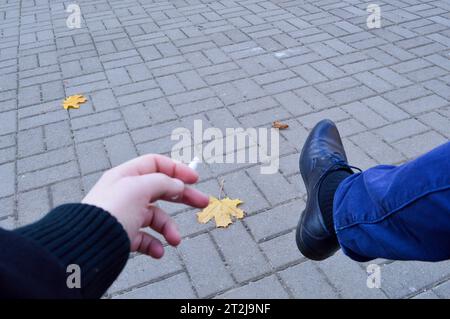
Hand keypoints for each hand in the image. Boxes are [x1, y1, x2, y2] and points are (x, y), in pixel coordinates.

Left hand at [82, 154, 208, 257]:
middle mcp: (125, 193)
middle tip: (203, 203)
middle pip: (161, 190)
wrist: (86, 244)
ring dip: (169, 228)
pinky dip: (154, 245)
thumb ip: (164, 182)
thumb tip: (178, 186)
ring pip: (155, 217)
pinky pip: (145, 238)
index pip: (156, 164)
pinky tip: (158, 251)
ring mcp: (125, 215)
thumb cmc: (111, 210)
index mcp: (126, 175)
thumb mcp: (140, 188)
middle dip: (183, 197)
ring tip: (175, 241)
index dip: (177, 169)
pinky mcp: (123, 235)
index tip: (195, 179)